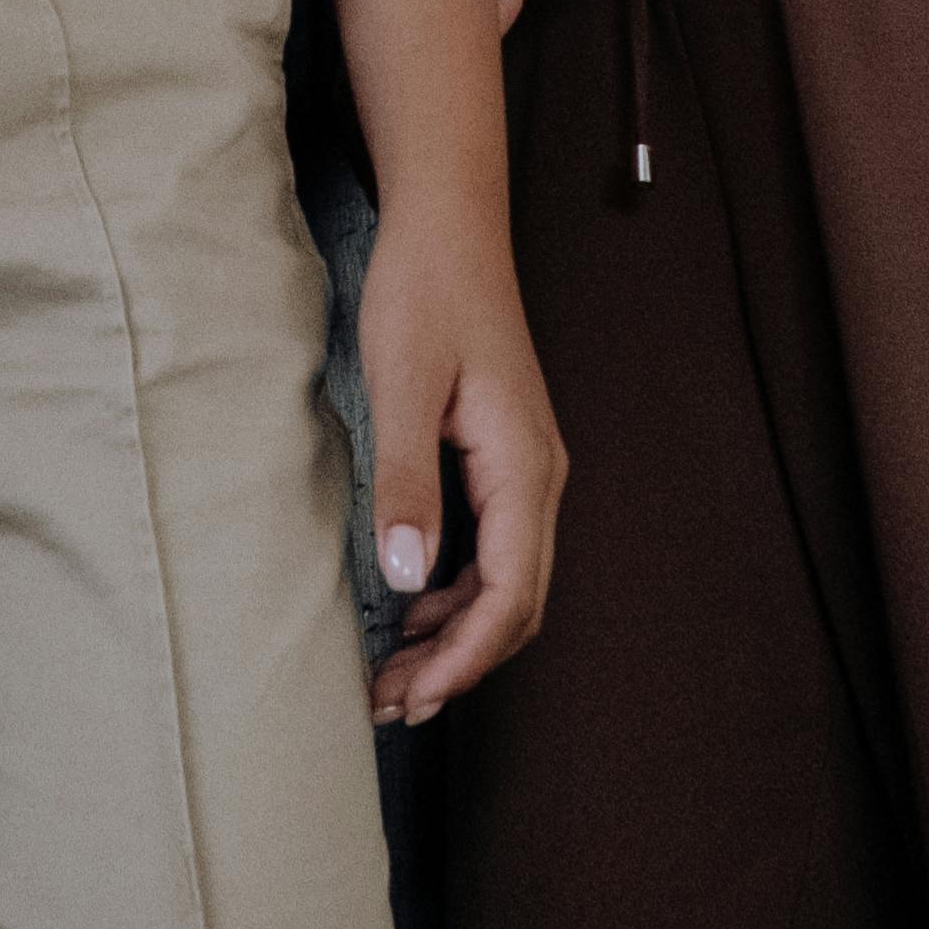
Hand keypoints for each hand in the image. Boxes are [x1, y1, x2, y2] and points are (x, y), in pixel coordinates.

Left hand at [358, 204, 564, 726]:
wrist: (449, 223)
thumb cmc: (424, 291)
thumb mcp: (401, 383)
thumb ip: (406, 481)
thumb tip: (406, 580)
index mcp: (524, 468)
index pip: (509, 595)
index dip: (462, 659)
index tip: (410, 696)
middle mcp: (539, 479)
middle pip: (516, 604)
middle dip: (458, 664)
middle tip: (390, 704)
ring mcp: (525, 470)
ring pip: (507, 583)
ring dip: (456, 636)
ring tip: (394, 673)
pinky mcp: (502, 460)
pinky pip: (493, 551)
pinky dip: (456, 595)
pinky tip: (412, 610)